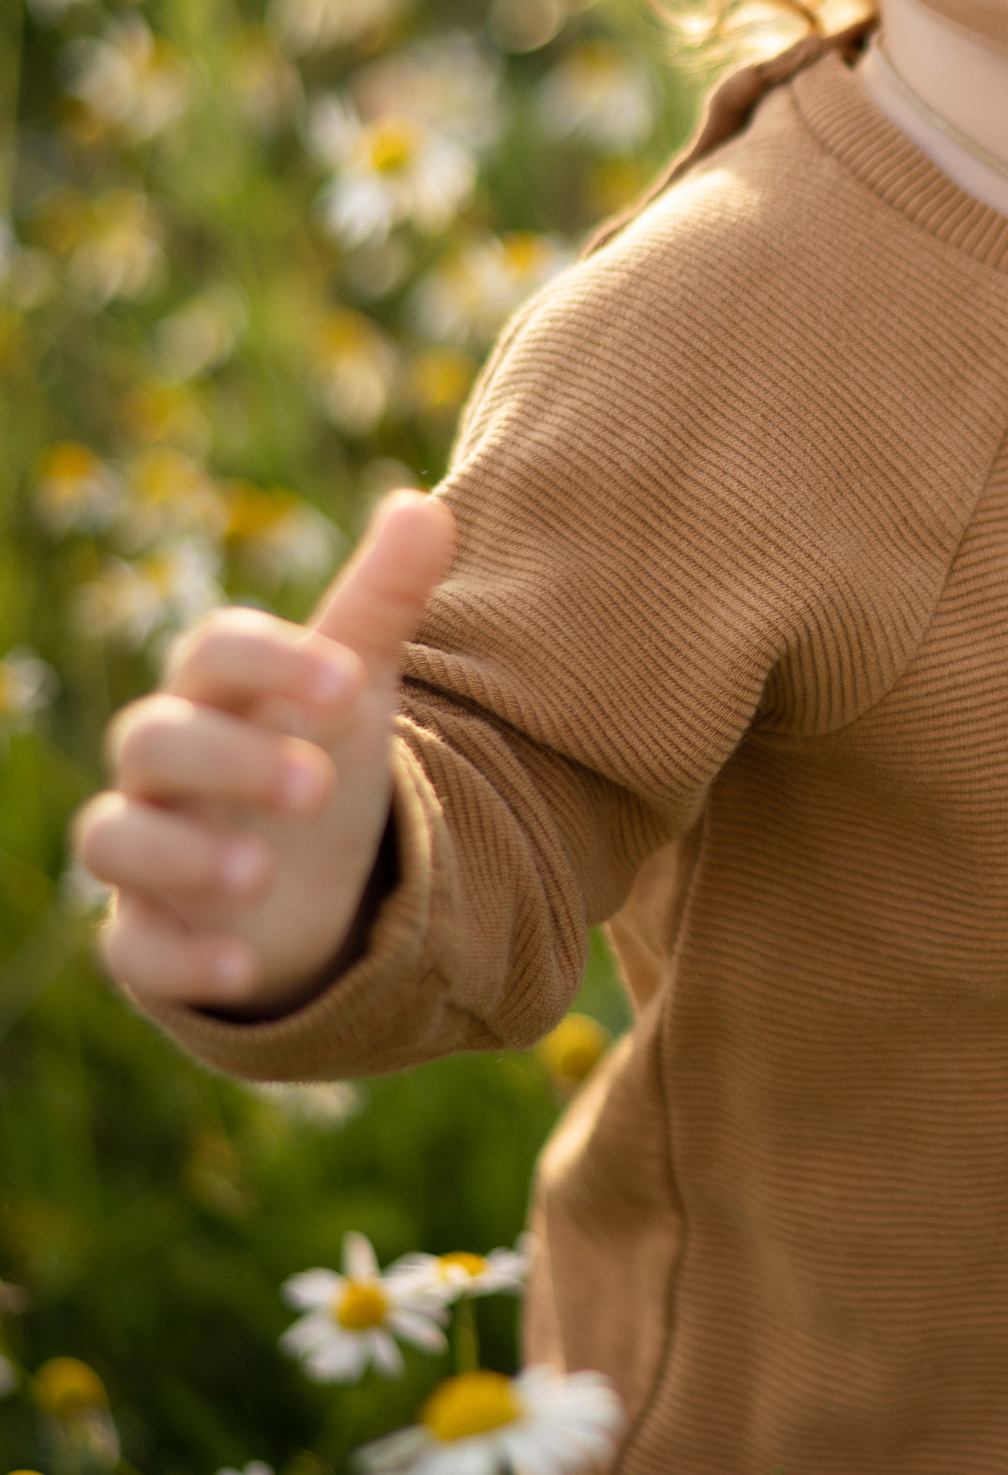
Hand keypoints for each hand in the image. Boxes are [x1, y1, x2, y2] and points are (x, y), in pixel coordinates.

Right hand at [75, 490, 455, 1018]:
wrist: (303, 875)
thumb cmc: (317, 752)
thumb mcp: (356, 683)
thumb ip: (384, 600)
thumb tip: (425, 506)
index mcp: (218, 691)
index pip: (215, 650)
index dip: (273, 660)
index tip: (353, 683)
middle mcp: (163, 766)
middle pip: (156, 741)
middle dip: (230, 759)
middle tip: (317, 785)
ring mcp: (147, 851)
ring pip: (115, 840)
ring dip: (183, 857)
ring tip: (262, 877)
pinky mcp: (144, 935)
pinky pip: (133, 949)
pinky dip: (181, 960)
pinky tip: (244, 968)